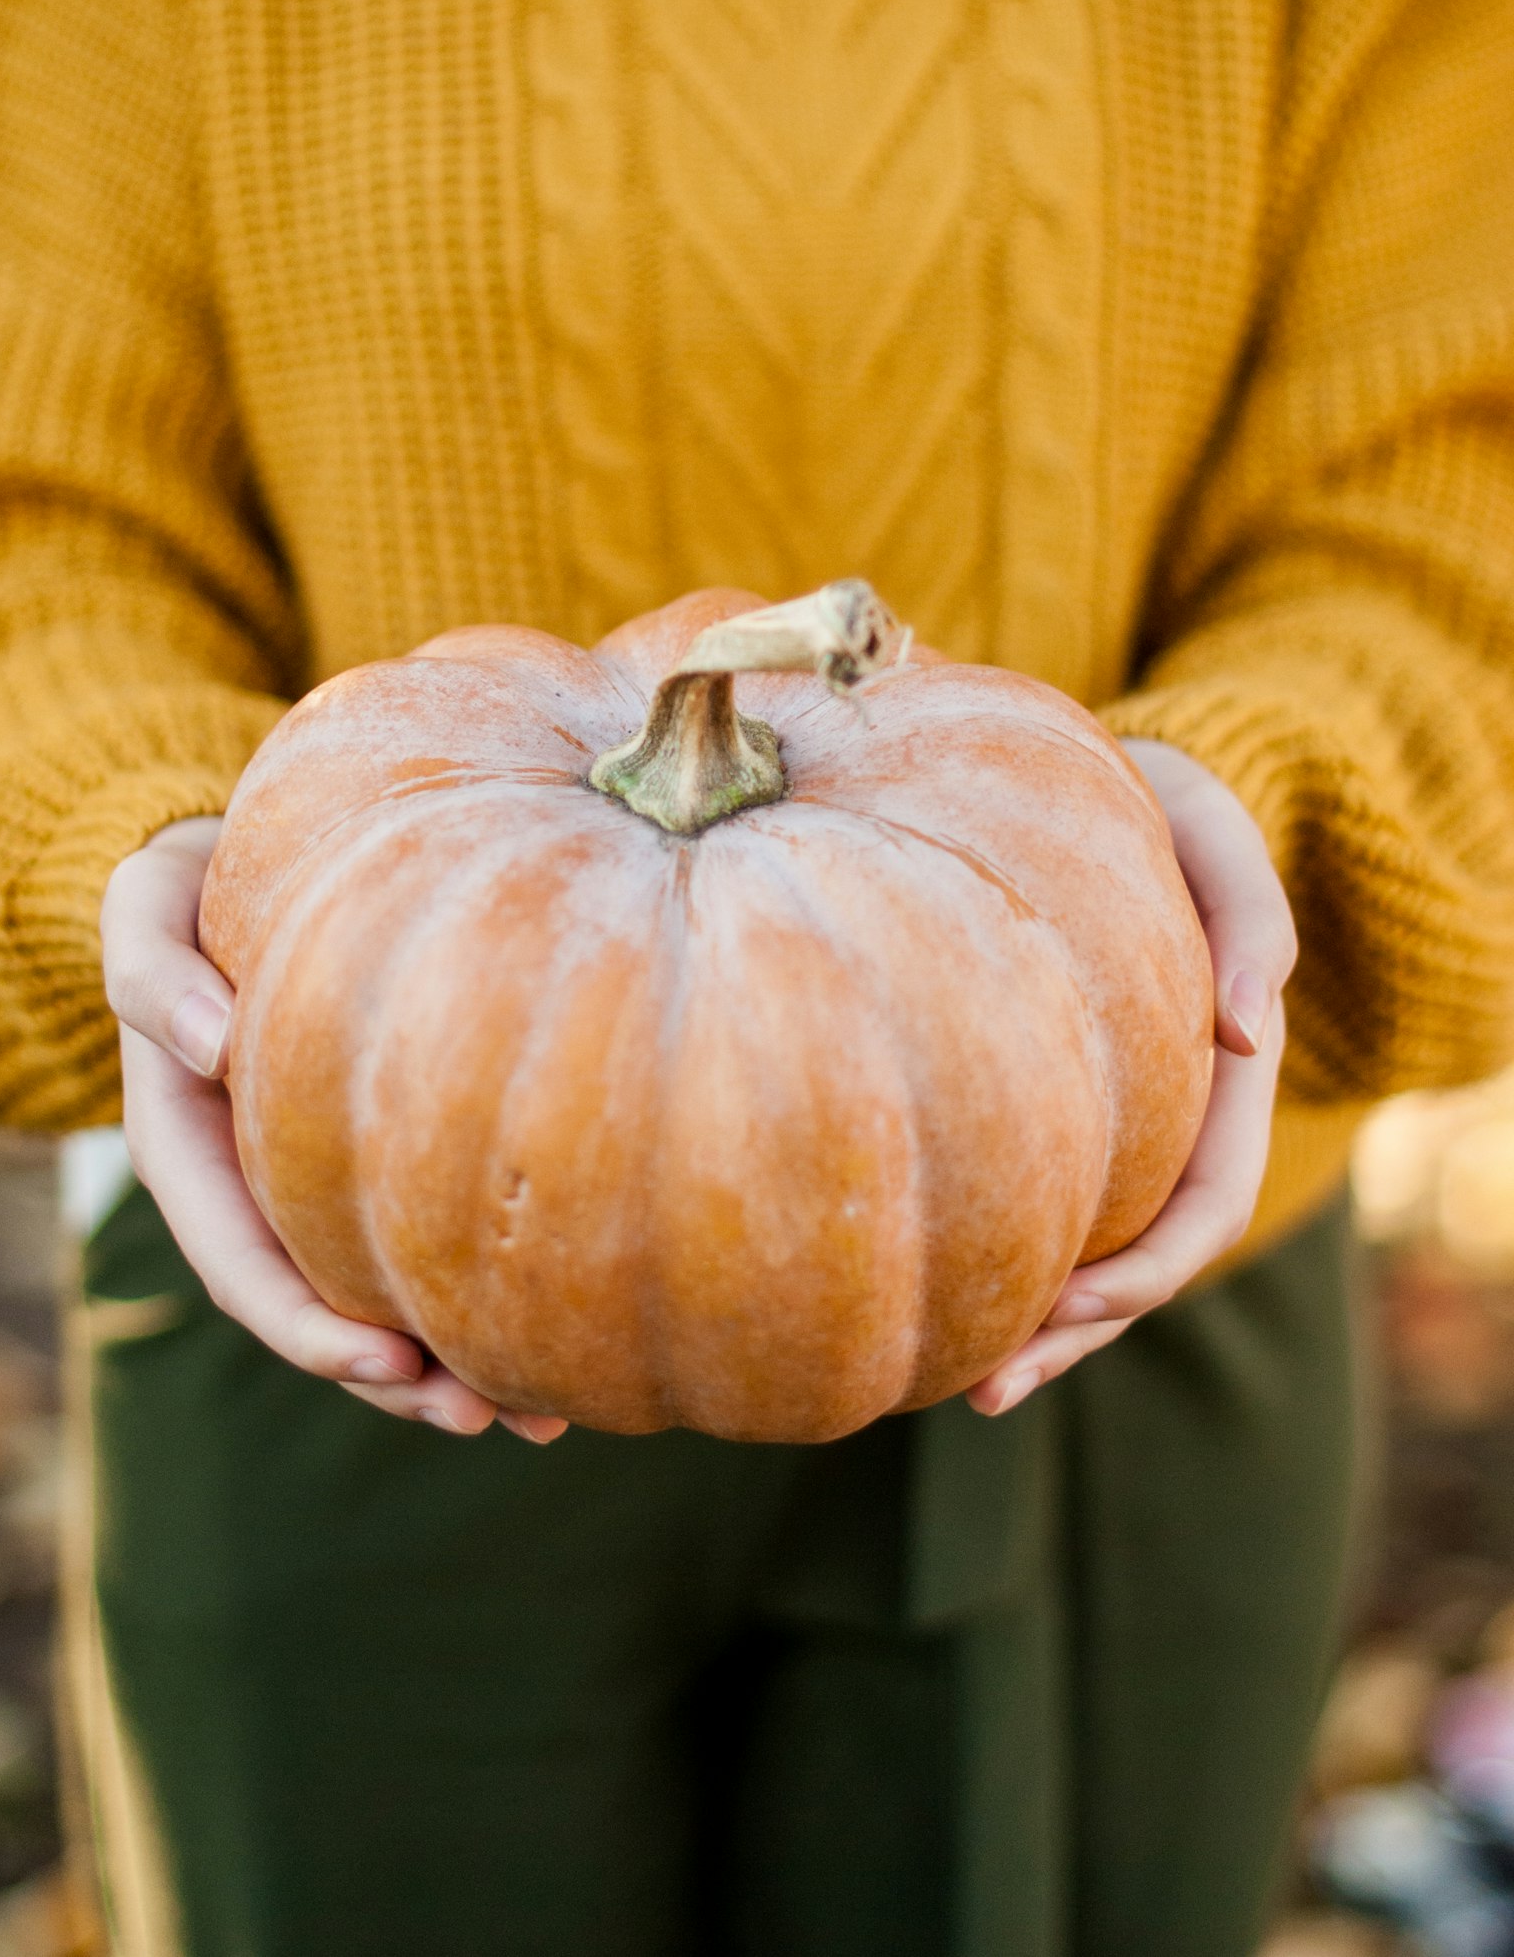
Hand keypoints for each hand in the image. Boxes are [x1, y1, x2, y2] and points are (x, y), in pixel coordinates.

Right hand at [101, 818, 566, 1444]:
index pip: (241, 1263)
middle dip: (393, 1378)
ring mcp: (309, 1178)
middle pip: (316, 1310)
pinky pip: (415, 1236)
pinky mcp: (372, 1152)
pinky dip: (475, 1291)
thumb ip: (150, 971)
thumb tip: (209, 1044)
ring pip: (374, 1296)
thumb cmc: (187, 879)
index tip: (385, 1360)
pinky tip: (560, 1331)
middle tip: (486, 1414)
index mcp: (186, 1146)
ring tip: (540, 1415)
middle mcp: (249, 1182)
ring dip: (445, 1368)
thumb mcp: (145, 905)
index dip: (307, 1325)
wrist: (236, 858)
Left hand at [967, 740, 1296, 1418]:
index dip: (1149, 1270)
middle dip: (1073, 1333)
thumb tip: (1245, 1037)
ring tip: (955, 1388)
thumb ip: (1250, 922)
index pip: (1203, 1206)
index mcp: (1218, 1080)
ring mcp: (1106, 1124)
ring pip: (1078, 1252)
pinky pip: (1022, 1199)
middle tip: (989, 1387)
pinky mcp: (1039, 1106)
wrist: (1085, 781)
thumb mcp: (1213, 830)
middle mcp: (1166, 1120)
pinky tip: (921, 1297)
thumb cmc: (1155, 803)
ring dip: (1031, 1328)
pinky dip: (986, 1255)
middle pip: (1138, 1262)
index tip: (1076, 1303)